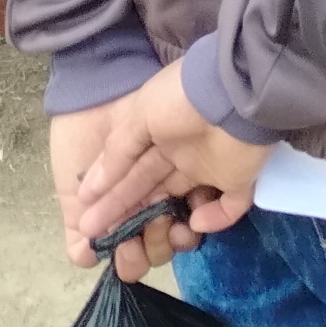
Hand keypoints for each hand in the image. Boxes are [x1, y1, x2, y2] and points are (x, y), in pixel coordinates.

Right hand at [60, 66, 265, 274]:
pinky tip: (194, 221)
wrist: (233, 88)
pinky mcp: (238, 178)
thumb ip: (116, 153)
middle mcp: (181, 154)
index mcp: (157, 136)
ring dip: (164, 224)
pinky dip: (215, 219)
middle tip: (96, 235)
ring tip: (145, 238)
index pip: (130, 173)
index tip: (87, 217)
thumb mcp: (138, 116)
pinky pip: (229, 207)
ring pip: (183, 205)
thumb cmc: (180, 99)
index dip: (109, 195)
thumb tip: (89, 190)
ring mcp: (210, 167)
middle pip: (150, 192)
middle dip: (122, 214)